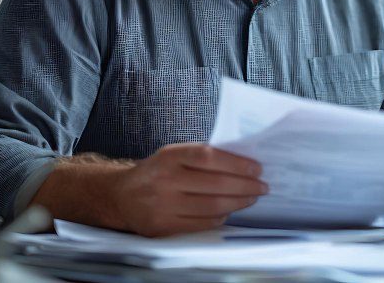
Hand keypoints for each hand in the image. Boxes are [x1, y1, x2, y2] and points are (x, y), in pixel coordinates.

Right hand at [114, 143, 266, 236]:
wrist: (121, 196)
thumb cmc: (157, 172)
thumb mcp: (173, 155)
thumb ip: (201, 157)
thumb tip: (243, 163)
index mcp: (169, 157)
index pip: (209, 157)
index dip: (236, 163)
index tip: (257, 168)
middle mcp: (165, 180)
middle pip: (215, 185)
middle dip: (245, 186)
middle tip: (262, 186)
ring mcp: (163, 206)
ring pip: (211, 207)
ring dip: (238, 203)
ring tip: (252, 197)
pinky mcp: (163, 227)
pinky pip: (201, 224)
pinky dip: (221, 218)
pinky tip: (230, 211)